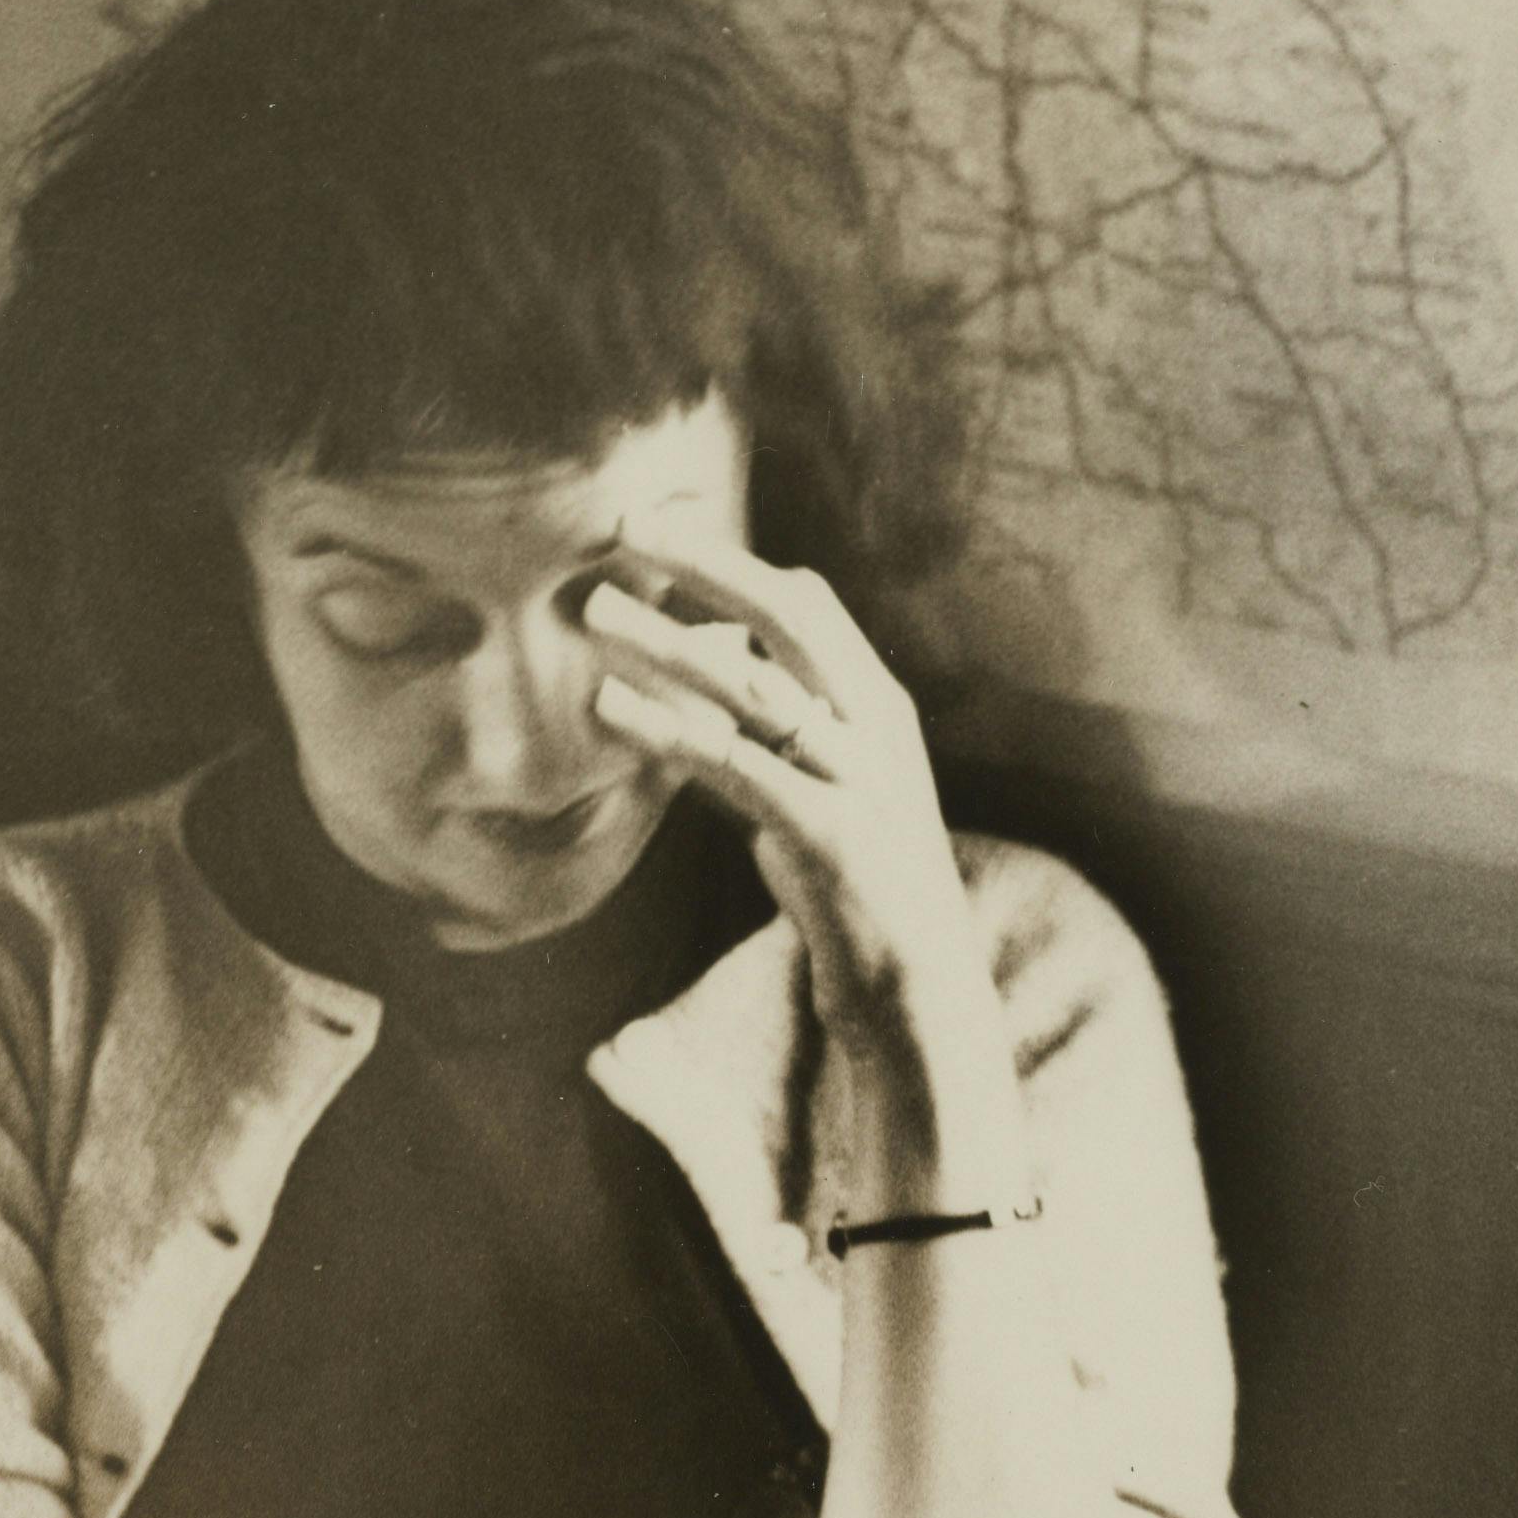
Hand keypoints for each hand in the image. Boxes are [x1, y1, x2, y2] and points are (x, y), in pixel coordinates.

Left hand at [579, 537, 985, 1049]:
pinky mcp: (828, 833)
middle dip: (705, 564)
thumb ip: (766, 730)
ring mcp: (857, 776)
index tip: (662, 527)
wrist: (920, 989)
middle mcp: (874, 725)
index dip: (731, 559)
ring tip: (597, 614)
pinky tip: (611, 708)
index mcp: (876, 703)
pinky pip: (734, 764)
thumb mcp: (818, 786)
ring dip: (667, 642)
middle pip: (788, 614)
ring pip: (752, 685)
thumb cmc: (858, 885)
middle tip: (627, 529)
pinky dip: (667, 728)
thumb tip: (694, 670)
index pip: (807, 603)